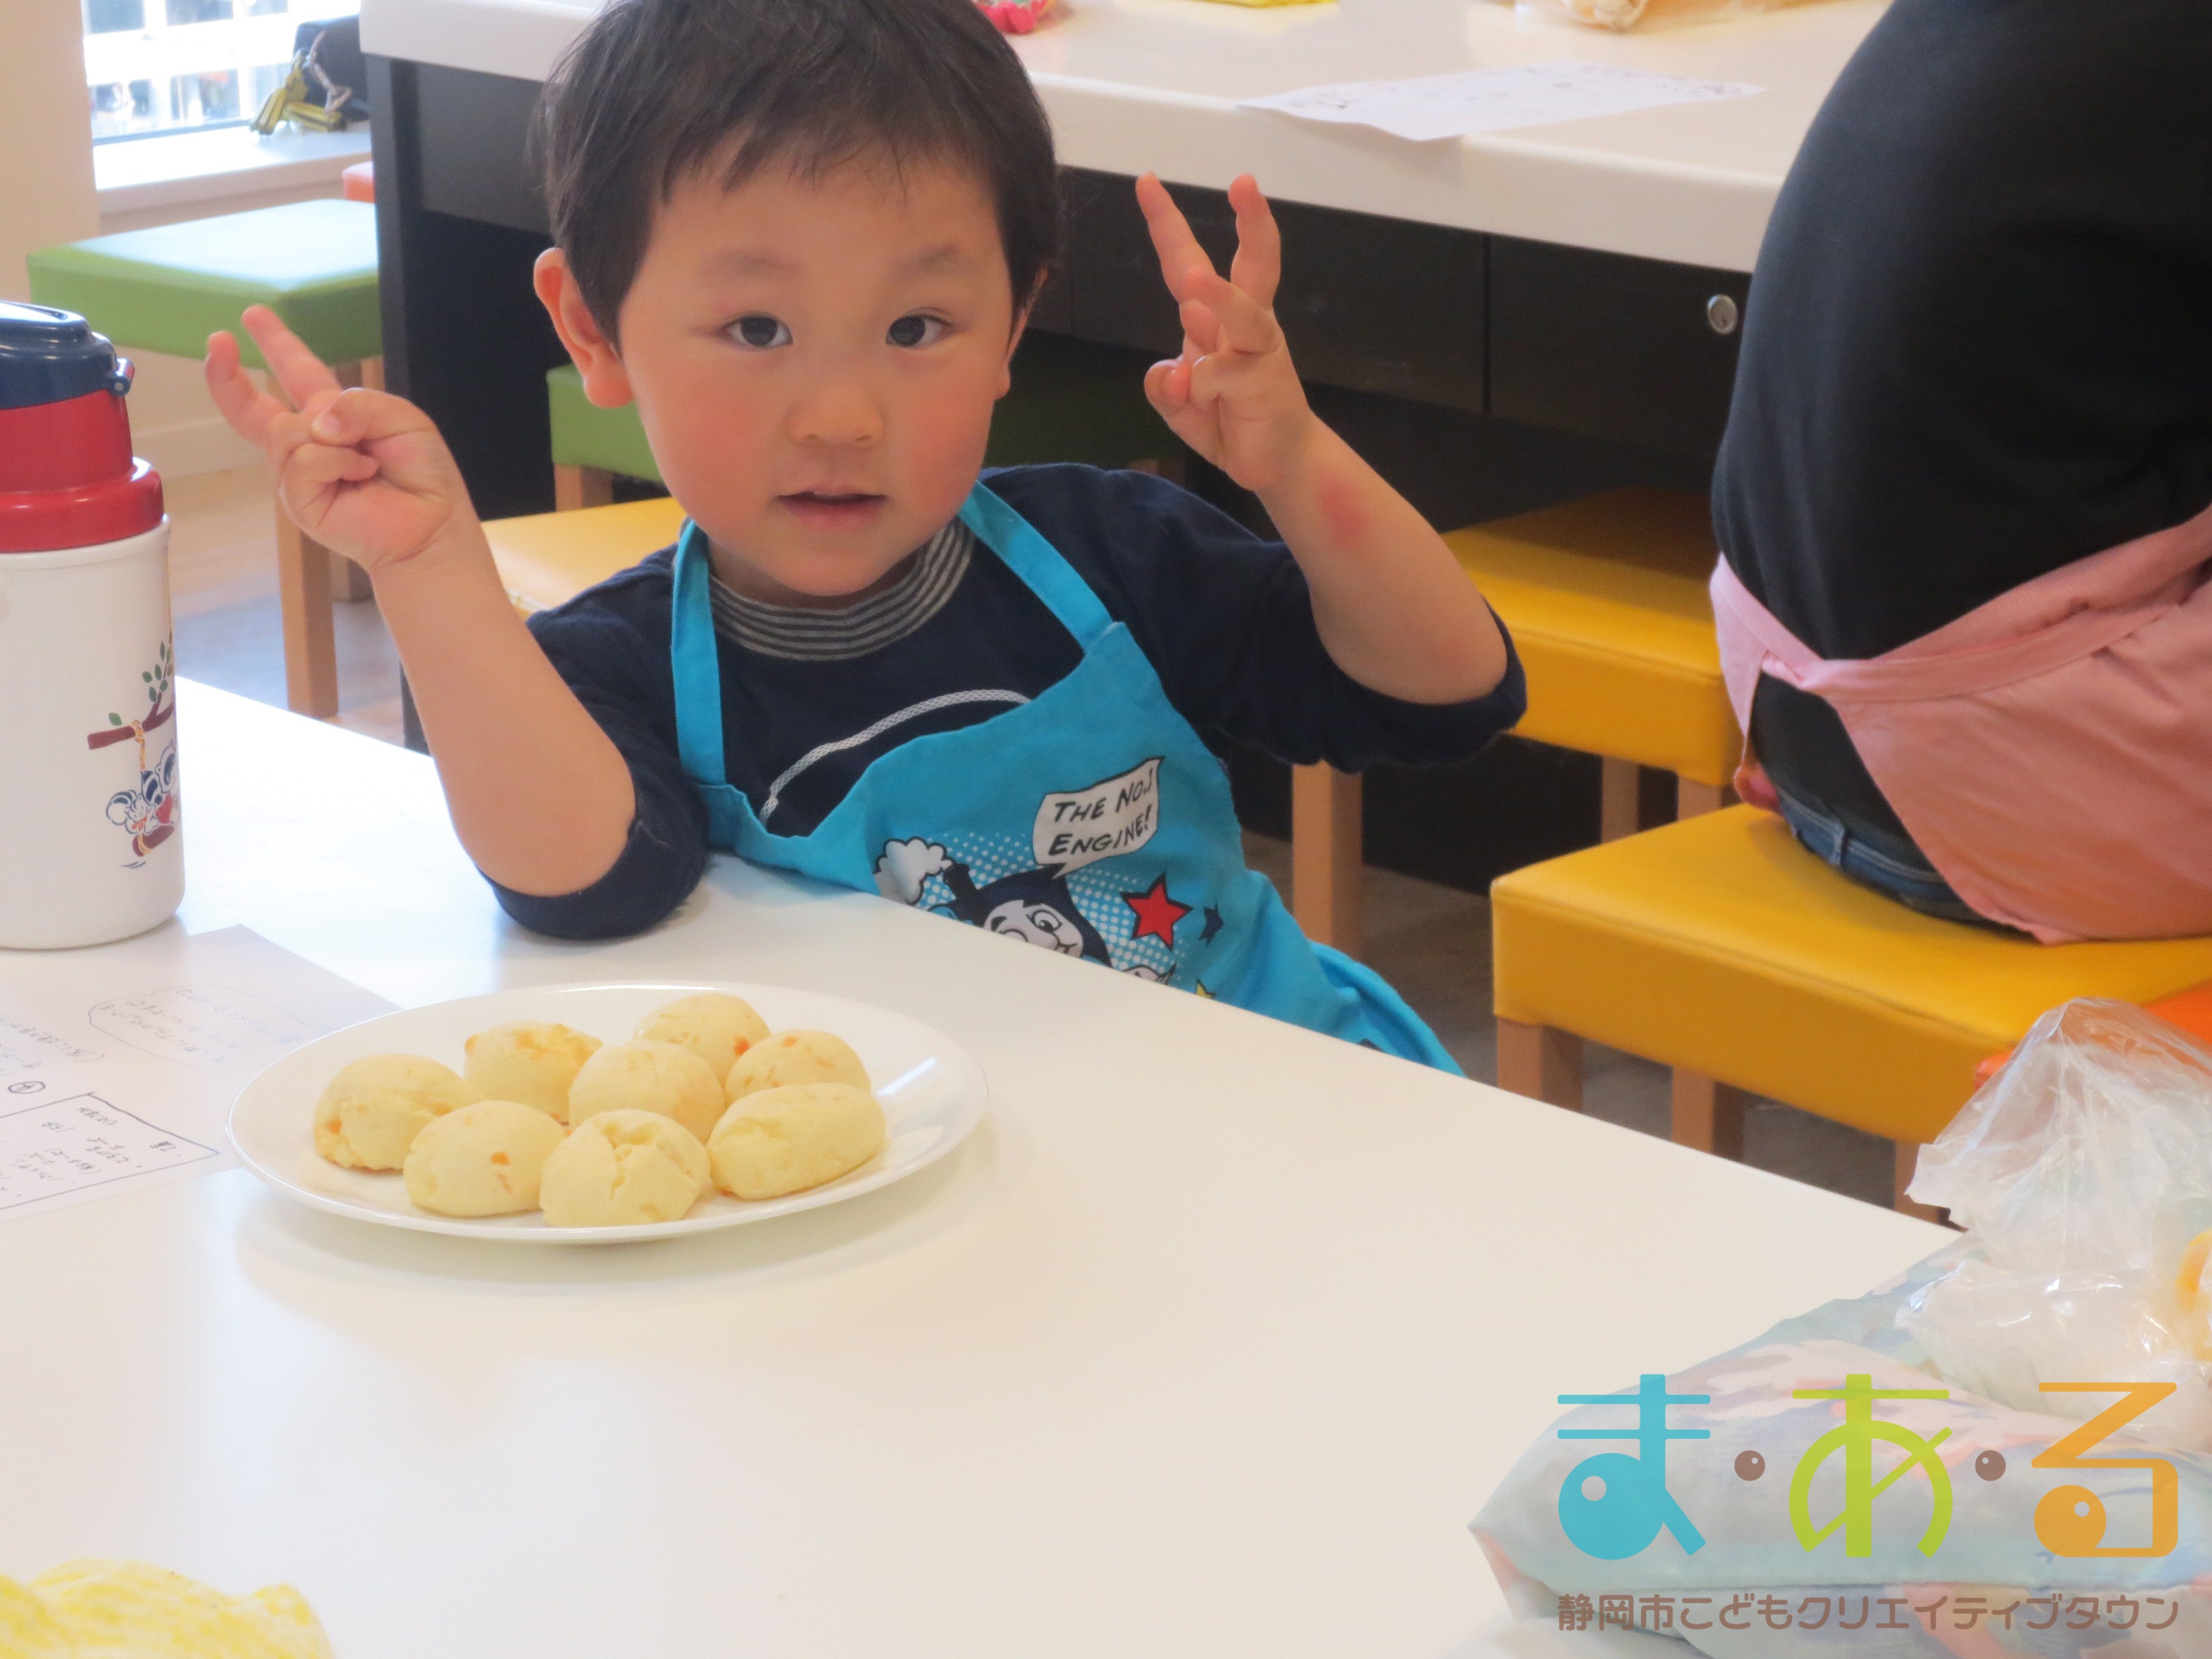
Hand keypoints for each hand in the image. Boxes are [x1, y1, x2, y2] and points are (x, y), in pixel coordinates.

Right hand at [205, 305, 474, 575]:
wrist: (433, 525)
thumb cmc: (423, 473)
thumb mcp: (402, 418)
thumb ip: (359, 404)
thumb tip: (315, 424)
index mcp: (333, 415)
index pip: (296, 372)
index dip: (275, 342)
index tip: (253, 315)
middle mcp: (309, 441)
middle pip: (251, 407)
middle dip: (227, 374)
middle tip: (218, 341)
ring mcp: (298, 474)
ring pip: (282, 432)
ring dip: (332, 439)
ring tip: (367, 459)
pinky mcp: (299, 502)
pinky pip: (302, 462)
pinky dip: (336, 461)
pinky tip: (361, 472)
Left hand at [1136, 173, 1314, 493]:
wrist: (1274, 464)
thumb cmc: (1229, 422)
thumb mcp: (1179, 405)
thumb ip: (1165, 387)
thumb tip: (1176, 372)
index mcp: (1215, 319)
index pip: (1188, 262)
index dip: (1168, 224)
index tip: (1148, 181)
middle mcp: (1243, 323)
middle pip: (1251, 263)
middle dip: (1250, 221)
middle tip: (1245, 180)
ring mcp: (1259, 349)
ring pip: (1243, 310)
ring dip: (1218, 296)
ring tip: (1194, 285)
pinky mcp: (1267, 380)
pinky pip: (1220, 376)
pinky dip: (1201, 391)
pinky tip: (1205, 404)